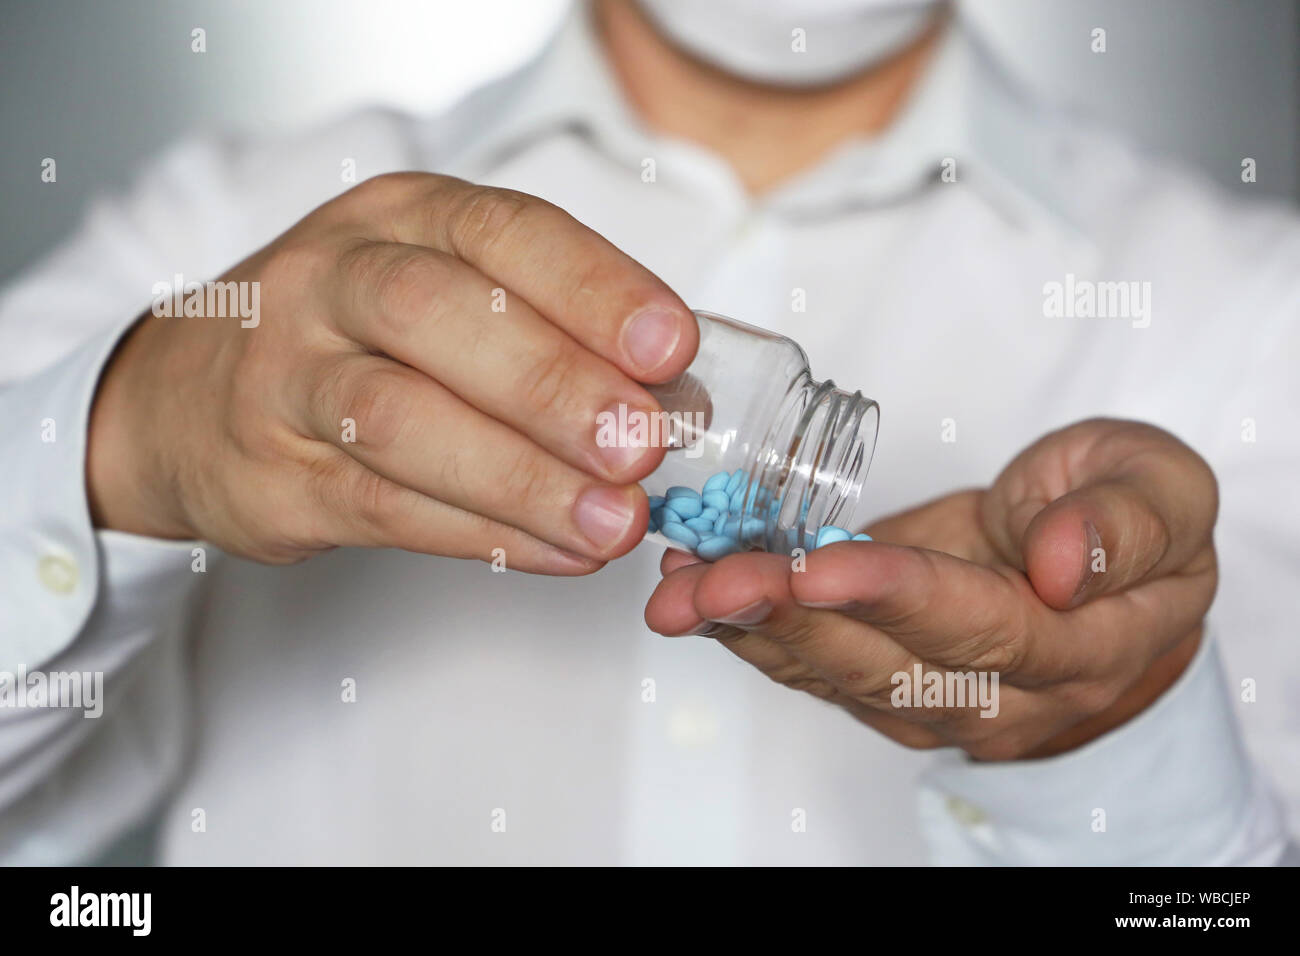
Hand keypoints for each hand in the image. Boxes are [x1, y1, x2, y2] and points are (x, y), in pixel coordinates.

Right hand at [88, 173, 696, 571]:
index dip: (591, 287)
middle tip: (642, 443)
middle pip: (436, 316)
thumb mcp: (436, 282)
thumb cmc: (352, 332)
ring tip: (615, 521)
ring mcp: (289, 377)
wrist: (185, 394)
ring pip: (403, 421)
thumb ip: (542, 321)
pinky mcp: (274, 475)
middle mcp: (332, 280)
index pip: (500, 232)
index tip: (671, 345)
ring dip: (522, 477)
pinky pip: (385, 507)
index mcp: (399, 217)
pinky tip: (560, 552)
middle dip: (552, 382)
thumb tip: (678, 392)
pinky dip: (484, 536)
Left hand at [645, 419, 1217, 758]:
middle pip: (882, 666)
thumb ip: (1125, 522)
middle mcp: (998, 693)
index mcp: (1077, 645)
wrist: (1099, 580)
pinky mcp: (884, 685)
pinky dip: (746, 629)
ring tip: (675, 590)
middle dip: (787, 619)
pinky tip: (689, 589)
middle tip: (705, 580)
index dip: (893, 594)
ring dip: (746, 630)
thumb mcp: (1160, 490)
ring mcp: (933, 701)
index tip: (816, 562)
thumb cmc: (1123, 516)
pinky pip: (811, 664)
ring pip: (831, 675)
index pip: (978, 627)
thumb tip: (1066, 563)